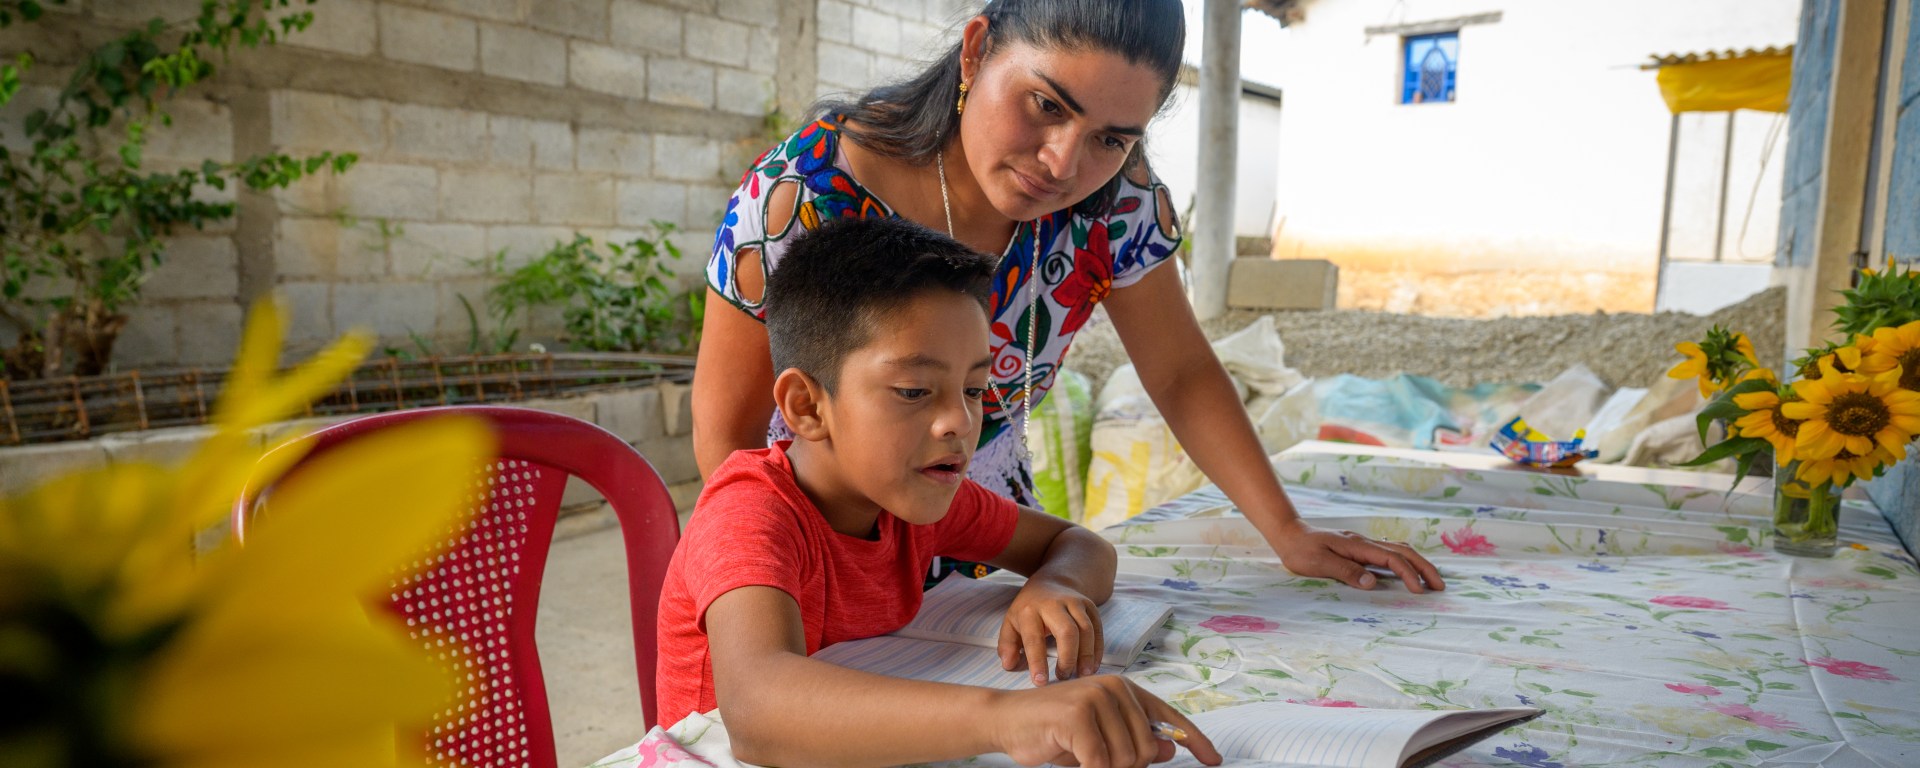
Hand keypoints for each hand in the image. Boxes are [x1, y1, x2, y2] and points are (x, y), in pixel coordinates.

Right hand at [987, 675, 1221, 767]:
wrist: (1006, 720)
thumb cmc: (1053, 731)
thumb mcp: (1100, 738)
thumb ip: (1134, 740)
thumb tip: (1169, 748)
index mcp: (1124, 689)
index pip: (1168, 716)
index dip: (1194, 740)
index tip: (1213, 759)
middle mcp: (1114, 687)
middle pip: (1145, 750)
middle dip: (1123, 766)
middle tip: (1091, 756)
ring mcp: (1096, 698)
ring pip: (1125, 759)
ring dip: (1101, 767)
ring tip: (1076, 752)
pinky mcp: (1078, 716)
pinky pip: (1099, 763)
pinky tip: (1069, 755)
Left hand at [999, 578, 1102, 684]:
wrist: (1051, 582)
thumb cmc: (1029, 609)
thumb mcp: (1011, 622)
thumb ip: (1007, 645)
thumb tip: (1009, 665)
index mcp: (1030, 610)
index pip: (1033, 638)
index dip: (1037, 661)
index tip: (1040, 681)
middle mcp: (1054, 604)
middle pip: (1067, 631)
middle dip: (1068, 657)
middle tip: (1064, 677)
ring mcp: (1074, 603)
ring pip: (1086, 630)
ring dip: (1086, 655)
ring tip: (1082, 675)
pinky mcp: (1090, 606)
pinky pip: (1097, 629)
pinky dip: (1097, 650)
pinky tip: (1092, 665)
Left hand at [1266, 520, 1445, 592]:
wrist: (1289, 534)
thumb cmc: (1301, 551)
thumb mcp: (1319, 564)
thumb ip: (1345, 572)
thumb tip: (1372, 582)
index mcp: (1357, 546)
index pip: (1392, 558)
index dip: (1408, 574)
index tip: (1418, 591)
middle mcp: (1364, 543)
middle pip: (1403, 551)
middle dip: (1424, 567)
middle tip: (1440, 586)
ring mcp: (1363, 545)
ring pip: (1398, 550)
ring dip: (1417, 563)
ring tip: (1431, 580)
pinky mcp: (1359, 549)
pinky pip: (1388, 553)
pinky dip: (1404, 561)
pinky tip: (1407, 571)